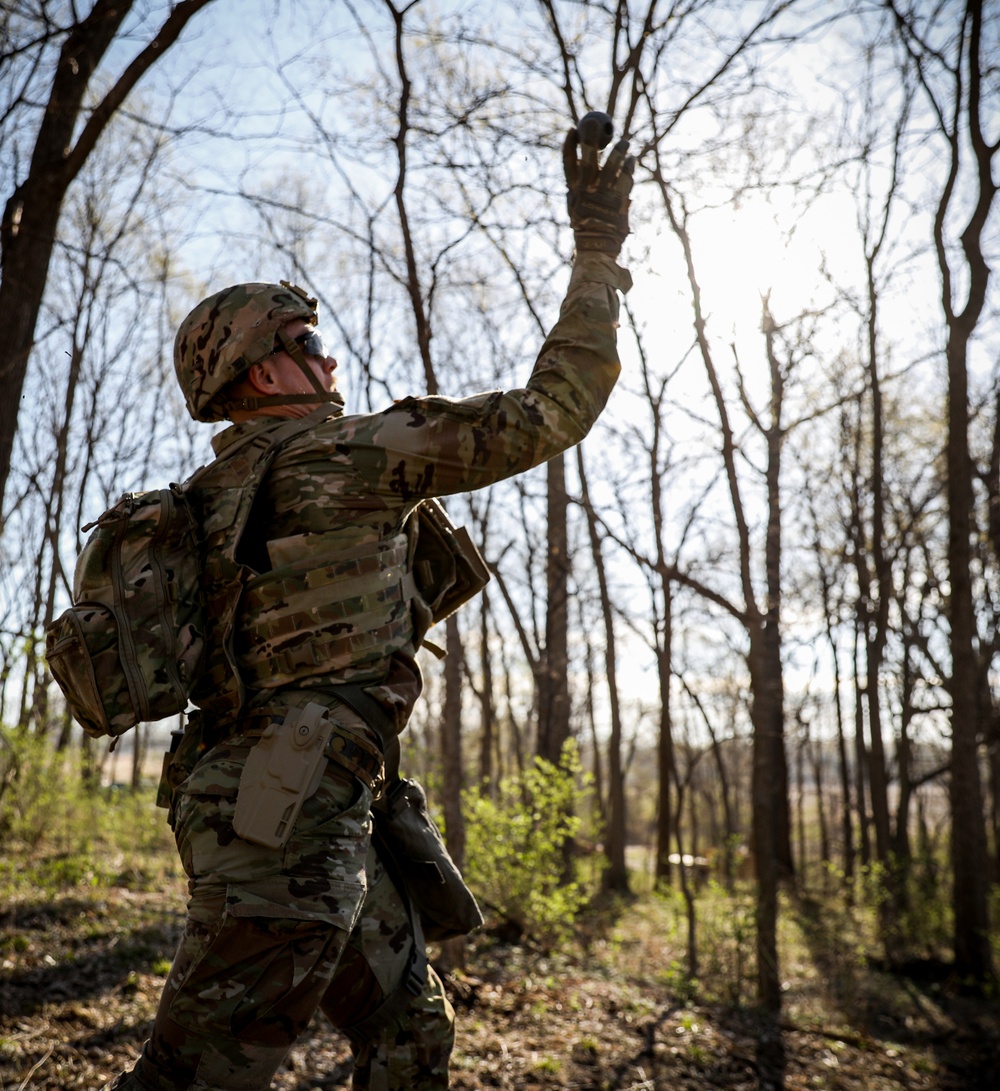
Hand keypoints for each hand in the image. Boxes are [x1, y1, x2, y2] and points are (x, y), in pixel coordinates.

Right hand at [563, 128, 634, 255]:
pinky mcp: (620, 200)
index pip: (569, 163)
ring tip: (624, 143)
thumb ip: (577, 188)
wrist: (598, 249)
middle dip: (591, 138)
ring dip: (619, 150)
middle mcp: (587, 191)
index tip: (573, 129)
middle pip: (589, 158)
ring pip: (613, 164)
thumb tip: (579, 165)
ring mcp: (604, 195)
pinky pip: (626, 176)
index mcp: (573, 192)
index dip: (570, 144)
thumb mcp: (576, 209)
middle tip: (597, 123)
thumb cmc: (587, 228)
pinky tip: (631, 161)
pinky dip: (629, 166)